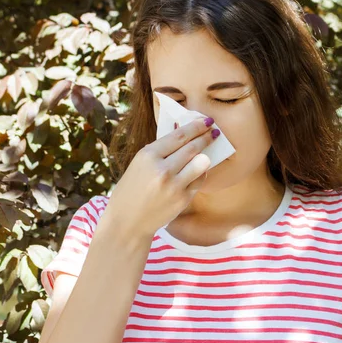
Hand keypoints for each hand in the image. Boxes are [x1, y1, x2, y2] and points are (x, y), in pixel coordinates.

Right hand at [105, 116, 219, 237]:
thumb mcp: (139, 164)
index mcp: (148, 156)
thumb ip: (160, 151)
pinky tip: (197, 171)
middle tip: (213, 131)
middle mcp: (162, 169)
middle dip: (205, 137)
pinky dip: (200, 174)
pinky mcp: (183, 199)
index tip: (205, 121)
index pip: (179, 136)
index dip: (195, 127)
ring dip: (205, 155)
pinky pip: (199, 180)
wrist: (128, 221)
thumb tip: (183, 134)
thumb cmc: (131, 189)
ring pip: (201, 163)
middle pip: (192, 147)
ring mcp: (174, 186)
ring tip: (206, 152)